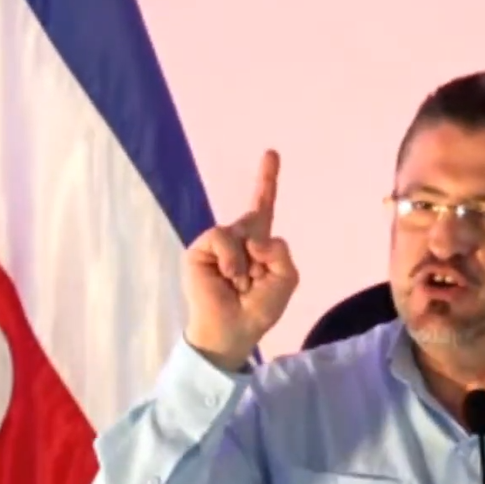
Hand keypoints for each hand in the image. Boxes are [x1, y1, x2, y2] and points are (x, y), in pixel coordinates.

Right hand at [182, 150, 298, 370]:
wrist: (233, 330)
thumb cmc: (258, 309)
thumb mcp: (286, 279)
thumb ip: (280, 251)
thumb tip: (251, 239)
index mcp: (257, 244)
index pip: (262, 206)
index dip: (267, 180)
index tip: (271, 153)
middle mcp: (236, 239)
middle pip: (255, 220)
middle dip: (261, 252)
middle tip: (252, 283)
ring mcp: (216, 244)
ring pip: (241, 231)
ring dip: (247, 263)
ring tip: (240, 284)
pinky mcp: (199, 250)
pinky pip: (221, 237)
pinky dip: (231, 258)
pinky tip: (229, 276)